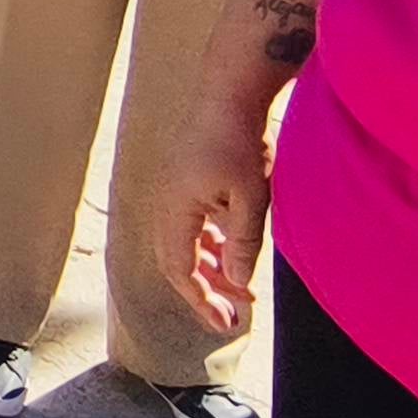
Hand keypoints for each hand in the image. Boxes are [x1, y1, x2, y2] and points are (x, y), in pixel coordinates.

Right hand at [146, 104, 275, 334]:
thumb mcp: (250, 198)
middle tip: (234, 314)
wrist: (230, 93)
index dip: (201, 300)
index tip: (226, 324)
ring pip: (186, 244)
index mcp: (175, 211)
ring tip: (241, 288)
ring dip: (210, 269)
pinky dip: (210, 245)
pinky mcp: (187, 183)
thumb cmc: (240, 142)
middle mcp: (167, 205)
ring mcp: (175, 193)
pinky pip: (193, 225)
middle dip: (206, 291)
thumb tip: (239, 282)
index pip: (180, 270)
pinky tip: (232, 251)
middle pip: (179, 261)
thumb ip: (243, 243)